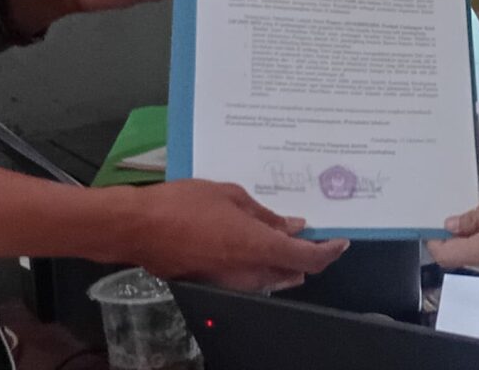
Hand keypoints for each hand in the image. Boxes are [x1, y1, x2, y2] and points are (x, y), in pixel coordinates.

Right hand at [122, 180, 348, 292]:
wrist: (139, 227)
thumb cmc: (184, 204)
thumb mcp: (231, 196)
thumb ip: (264, 214)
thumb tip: (290, 225)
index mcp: (260, 248)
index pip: (309, 260)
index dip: (330, 252)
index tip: (340, 241)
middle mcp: (251, 272)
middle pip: (293, 272)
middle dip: (307, 256)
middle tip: (312, 234)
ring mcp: (232, 282)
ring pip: (272, 277)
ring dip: (283, 260)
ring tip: (283, 233)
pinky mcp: (216, 283)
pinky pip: (250, 276)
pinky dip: (260, 262)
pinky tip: (253, 240)